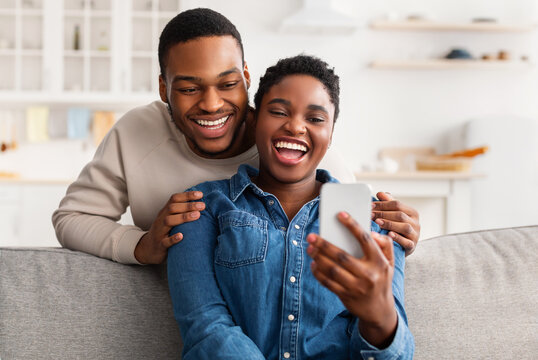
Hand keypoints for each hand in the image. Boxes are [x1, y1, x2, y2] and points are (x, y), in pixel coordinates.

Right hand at [134, 191, 204, 263]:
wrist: (148, 249)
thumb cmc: (164, 232)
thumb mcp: (170, 219)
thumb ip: (181, 211)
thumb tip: (200, 204)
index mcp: (165, 212)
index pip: (174, 199)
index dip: (187, 195)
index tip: (200, 194)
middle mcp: (161, 220)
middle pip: (172, 208)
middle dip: (188, 205)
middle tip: (202, 206)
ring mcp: (159, 232)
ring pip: (168, 221)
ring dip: (183, 217)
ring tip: (197, 215)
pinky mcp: (160, 245)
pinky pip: (165, 241)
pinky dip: (173, 239)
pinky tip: (181, 236)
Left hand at [307, 212, 396, 347]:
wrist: (380, 310)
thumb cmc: (382, 279)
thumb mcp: (390, 262)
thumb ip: (384, 244)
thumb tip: (370, 232)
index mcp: (379, 262)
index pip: (365, 240)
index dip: (352, 225)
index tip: (340, 214)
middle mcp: (369, 274)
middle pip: (342, 256)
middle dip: (324, 244)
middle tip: (312, 236)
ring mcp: (357, 287)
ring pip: (332, 269)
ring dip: (318, 257)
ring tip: (310, 248)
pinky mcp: (346, 296)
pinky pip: (328, 283)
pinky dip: (318, 273)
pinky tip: (313, 264)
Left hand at [372, 192, 419, 255]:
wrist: (402, 248)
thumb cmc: (396, 229)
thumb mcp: (394, 215)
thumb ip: (389, 204)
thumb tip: (380, 194)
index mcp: (412, 212)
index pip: (397, 204)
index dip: (383, 204)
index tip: (370, 206)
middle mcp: (416, 223)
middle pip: (400, 215)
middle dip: (383, 214)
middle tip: (370, 214)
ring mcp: (415, 235)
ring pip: (404, 227)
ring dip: (390, 224)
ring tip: (378, 222)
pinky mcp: (413, 246)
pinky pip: (406, 242)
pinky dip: (398, 238)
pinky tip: (389, 234)